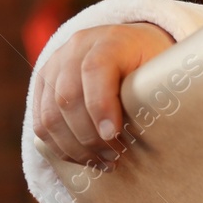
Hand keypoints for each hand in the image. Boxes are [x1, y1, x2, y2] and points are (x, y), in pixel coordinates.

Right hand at [32, 22, 174, 166]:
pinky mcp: (43, 83)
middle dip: (90, 135)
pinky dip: (60, 147)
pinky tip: (84, 159)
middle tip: (115, 156)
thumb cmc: (151, 63)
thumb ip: (154, 90)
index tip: (113, 134)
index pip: (94, 69)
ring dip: (75, 147)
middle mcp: (76, 48)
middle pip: (67, 96)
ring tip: (102, 162)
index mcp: (110, 40)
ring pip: (50, 114)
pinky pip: (41, 122)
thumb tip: (156, 130)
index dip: (100, 105)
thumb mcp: (161, 68)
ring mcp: (54, 64)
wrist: (128, 44)